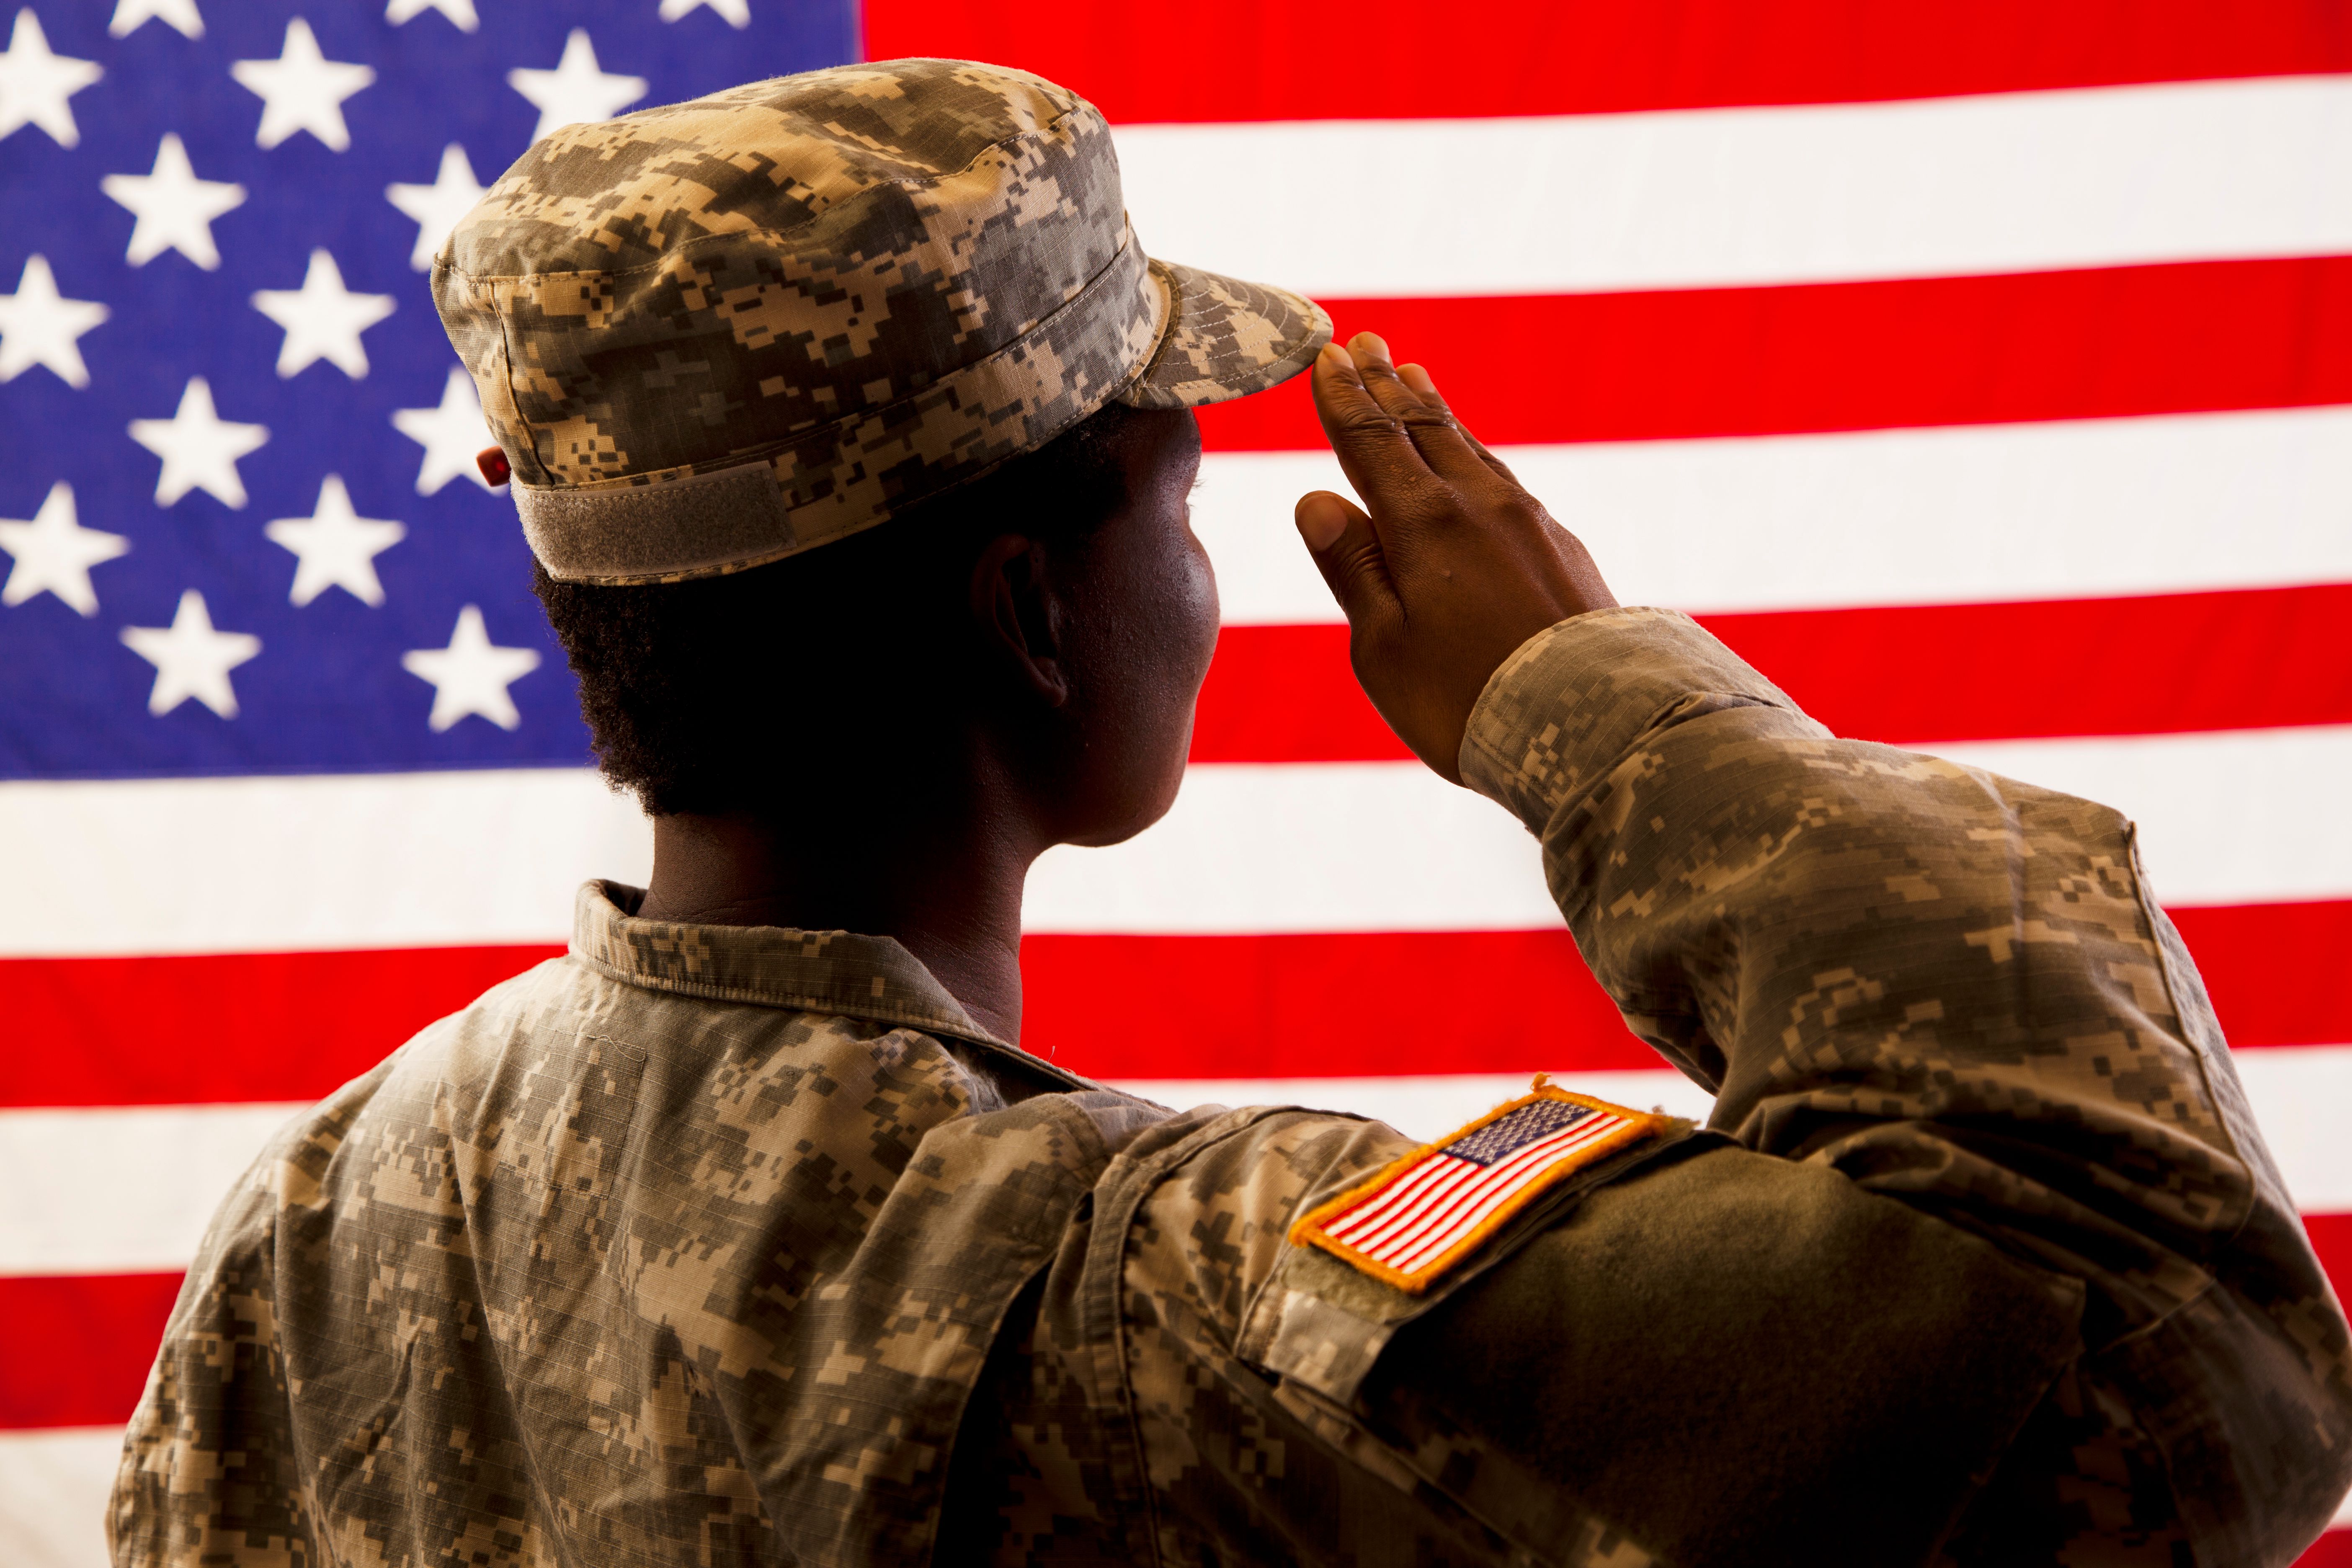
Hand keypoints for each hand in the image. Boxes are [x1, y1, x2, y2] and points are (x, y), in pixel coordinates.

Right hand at [1295, 332, 1616, 783]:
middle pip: (1422, 428)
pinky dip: (1475, 451)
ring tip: (1413, 376)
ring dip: (1433, 409)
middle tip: (1363, 343)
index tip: (1326, 358)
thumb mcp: (1384, 648)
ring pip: (1469, 447)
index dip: (1343, 400)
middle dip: (1385, 384)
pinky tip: (1472, 456)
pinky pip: (1504, 478)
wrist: (1593, 729)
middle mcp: (1478, 506)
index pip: (1370, 443)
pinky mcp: (1562, 547)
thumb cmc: (1468, 701)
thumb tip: (1317, 500)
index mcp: (1422, 526)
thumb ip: (1353, 569)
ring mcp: (1527, 522)